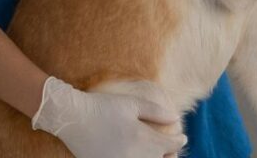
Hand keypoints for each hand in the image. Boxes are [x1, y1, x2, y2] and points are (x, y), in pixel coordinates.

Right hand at [32, 77, 186, 157]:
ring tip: (158, 155)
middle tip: (172, 150)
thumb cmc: (103, 106)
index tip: (183, 137)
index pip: (169, 146)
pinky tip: (139, 156)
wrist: (73, 117)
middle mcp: (134, 156)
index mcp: (142, 138)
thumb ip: (156, 112)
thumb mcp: (132, 104)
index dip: (179, 141)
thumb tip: (175, 119)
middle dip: (170, 155)